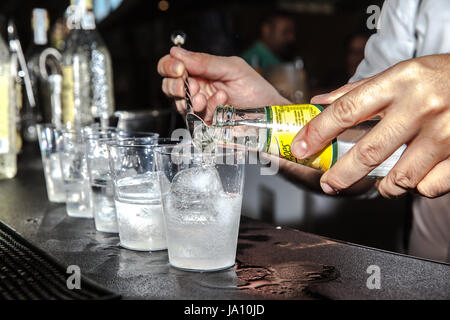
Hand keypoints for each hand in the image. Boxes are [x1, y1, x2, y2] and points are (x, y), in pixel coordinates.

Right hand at [157, 47, 288, 122]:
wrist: (270, 112)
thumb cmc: (256, 89)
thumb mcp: (232, 68)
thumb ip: (205, 62)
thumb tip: (177, 52)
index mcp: (200, 72)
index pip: (171, 66)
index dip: (169, 67)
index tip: (179, 69)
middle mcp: (197, 90)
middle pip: (169, 87)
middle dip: (177, 86)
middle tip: (192, 85)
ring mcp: (200, 109)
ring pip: (181, 105)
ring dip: (194, 100)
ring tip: (215, 95)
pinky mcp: (206, 125)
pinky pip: (196, 120)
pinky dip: (209, 110)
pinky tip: (222, 103)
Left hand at [291, 54, 449, 197]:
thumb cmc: (440, 78)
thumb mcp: (400, 74)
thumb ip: (358, 91)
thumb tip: (319, 102)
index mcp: (400, 81)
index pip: (347, 110)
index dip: (318, 132)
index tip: (301, 147)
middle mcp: (422, 106)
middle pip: (368, 152)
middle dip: (340, 175)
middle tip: (329, 183)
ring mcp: (445, 133)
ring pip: (399, 178)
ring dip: (383, 186)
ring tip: (381, 180)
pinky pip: (428, 187)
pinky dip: (417, 186)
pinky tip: (417, 174)